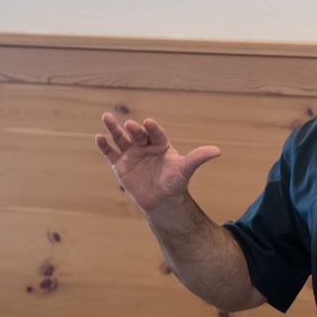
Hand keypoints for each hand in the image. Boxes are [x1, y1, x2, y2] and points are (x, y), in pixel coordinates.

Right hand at [95, 113, 221, 214]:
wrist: (161, 200)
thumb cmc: (174, 182)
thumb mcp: (185, 169)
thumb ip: (198, 158)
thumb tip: (218, 151)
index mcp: (160, 144)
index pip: (156, 133)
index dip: (153, 128)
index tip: (150, 123)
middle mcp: (144, 145)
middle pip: (137, 134)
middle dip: (134, 129)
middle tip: (130, 124)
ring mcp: (131, 154)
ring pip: (121, 139)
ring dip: (114, 129)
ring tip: (106, 117)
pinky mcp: (120, 164)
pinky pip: (111, 153)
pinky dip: (105, 146)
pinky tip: (98, 138)